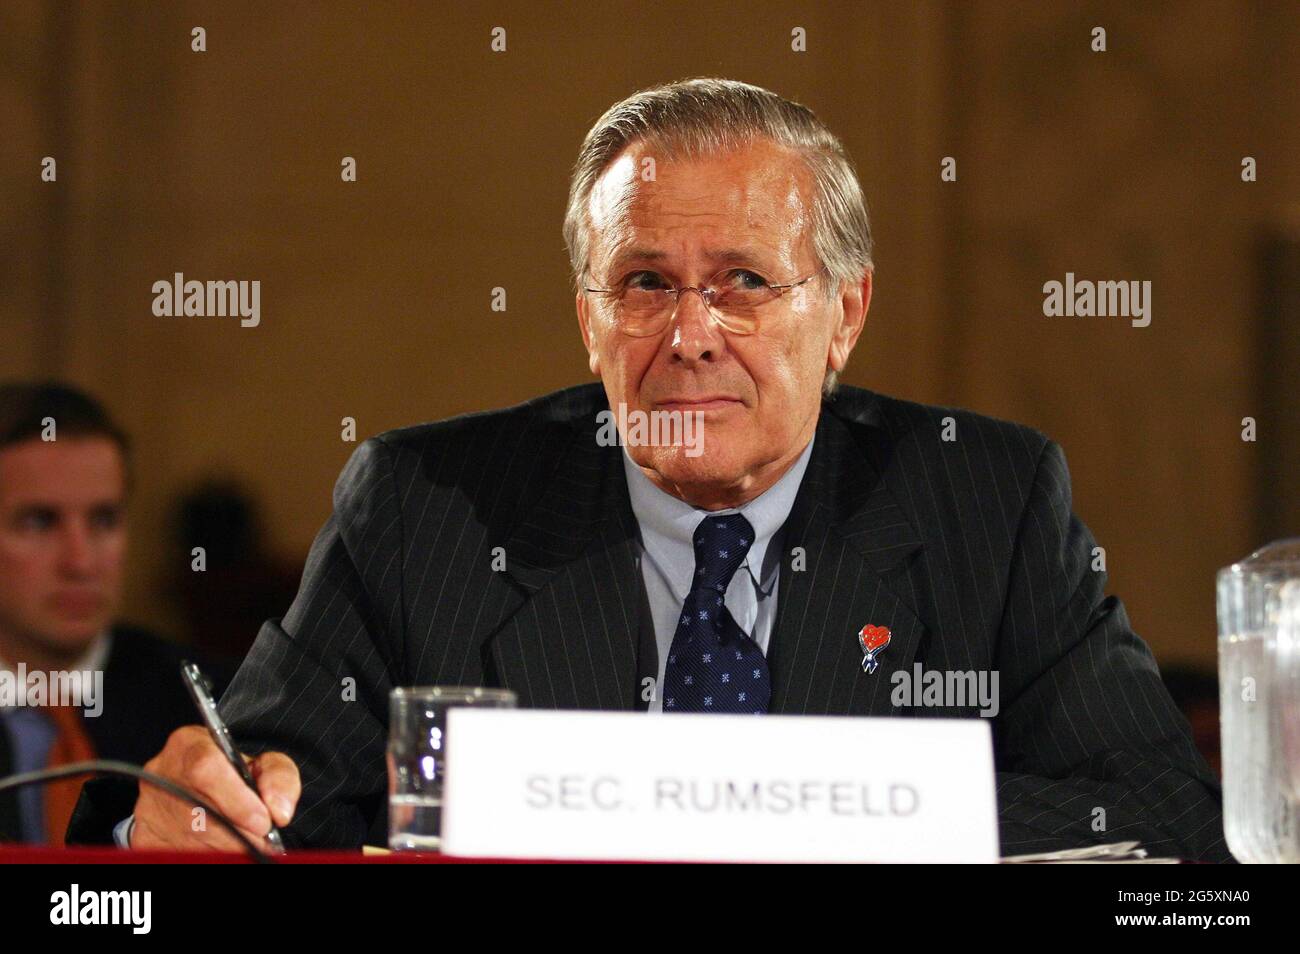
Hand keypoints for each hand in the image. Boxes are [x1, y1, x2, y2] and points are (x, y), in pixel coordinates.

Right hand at [131, 725, 299, 850]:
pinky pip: (179, 854)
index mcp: (189, 744)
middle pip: (200, 812)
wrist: (201, 786)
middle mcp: (162, 773)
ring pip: (190, 839)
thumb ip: (279, 778)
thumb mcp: (263, 763)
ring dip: (225, 847)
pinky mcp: (145, 836)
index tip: (263, 822)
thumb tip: (278, 810)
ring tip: (244, 843)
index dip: (237, 801)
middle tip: (261, 840)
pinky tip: (221, 847)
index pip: (207, 769)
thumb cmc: (235, 773)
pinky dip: (206, 855)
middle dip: (238, 832)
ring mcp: (149, 807)